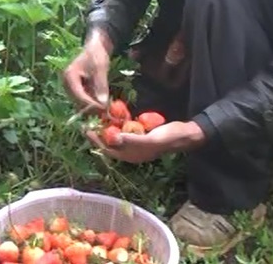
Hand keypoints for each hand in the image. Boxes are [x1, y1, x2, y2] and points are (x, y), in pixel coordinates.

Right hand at [62, 29, 113, 114]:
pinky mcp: (76, 89)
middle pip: (78, 101)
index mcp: (69, 76)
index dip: (90, 104)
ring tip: (106, 106)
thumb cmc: (96, 55)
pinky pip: (83, 100)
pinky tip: (102, 102)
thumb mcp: (100, 68)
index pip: (79, 95)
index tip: (103, 108)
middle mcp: (67, 83)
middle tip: (106, 109)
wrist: (95, 48)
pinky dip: (92, 102)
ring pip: (80, 103)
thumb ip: (101, 85)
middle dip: (92, 107)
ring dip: (92, 106)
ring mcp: (70, 87)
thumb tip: (103, 103)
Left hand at [85, 121, 206, 162]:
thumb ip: (133, 140)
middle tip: (90, 123)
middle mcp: (132, 152)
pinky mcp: (141, 136)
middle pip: (111, 145)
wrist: (184, 134)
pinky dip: (119, 126)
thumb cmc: (168, 137)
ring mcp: (136, 144)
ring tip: (99, 118)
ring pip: (117, 138)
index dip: (97, 142)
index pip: (109, 150)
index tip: (87, 130)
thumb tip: (114, 138)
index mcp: (133, 156)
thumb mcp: (151, 139)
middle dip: (100, 135)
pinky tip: (115, 117)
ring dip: (108, 129)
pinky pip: (125, 132)